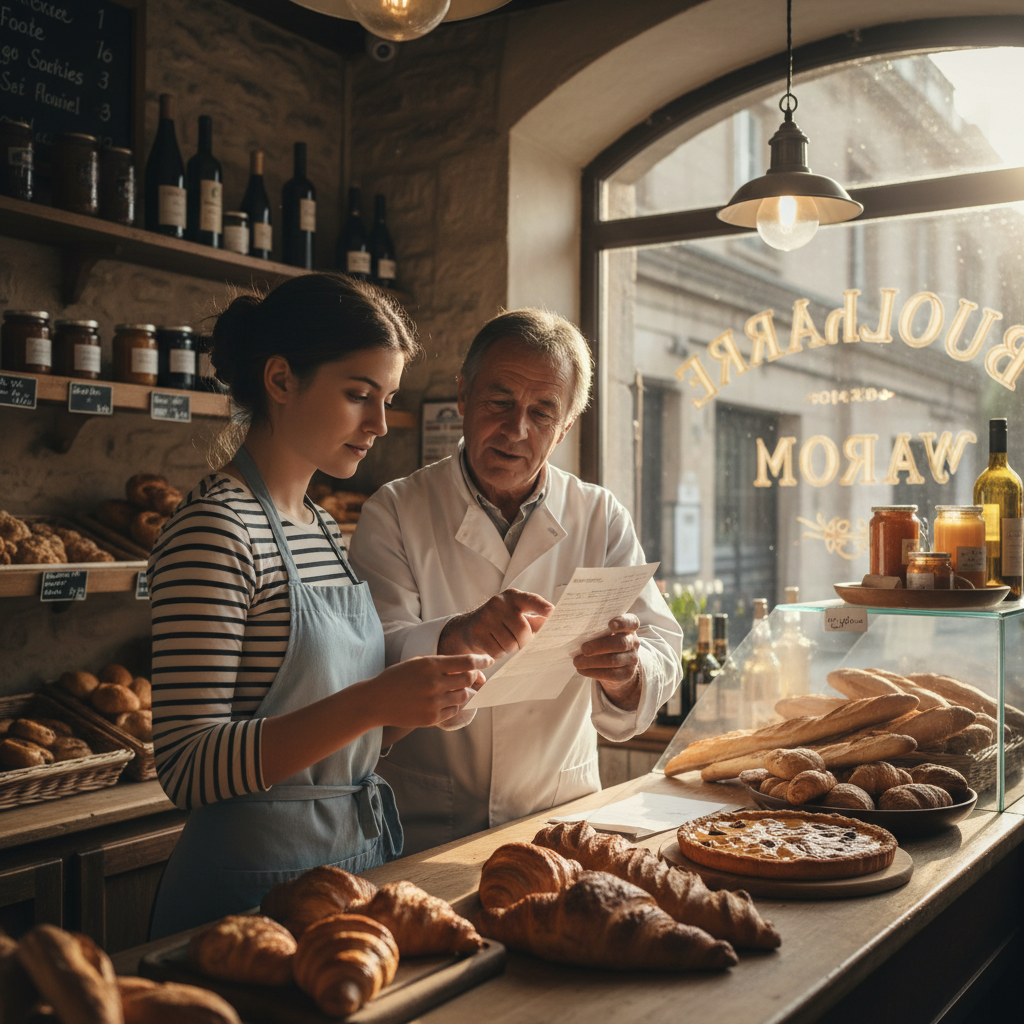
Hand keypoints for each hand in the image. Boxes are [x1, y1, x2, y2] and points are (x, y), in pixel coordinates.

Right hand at [369, 654, 491, 727]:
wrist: (376, 701)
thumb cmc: (398, 678)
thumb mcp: (417, 663)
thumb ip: (443, 664)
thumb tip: (471, 669)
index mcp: (430, 665)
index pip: (466, 661)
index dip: (482, 660)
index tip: (489, 660)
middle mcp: (434, 683)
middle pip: (469, 679)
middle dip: (474, 676)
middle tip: (473, 676)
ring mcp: (433, 702)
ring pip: (464, 696)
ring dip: (465, 691)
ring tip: (456, 689)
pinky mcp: (432, 718)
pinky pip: (454, 710)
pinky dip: (454, 704)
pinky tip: (445, 701)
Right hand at [438, 589, 553, 658]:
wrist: (468, 627)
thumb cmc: (501, 622)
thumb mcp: (517, 614)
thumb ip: (536, 618)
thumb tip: (551, 622)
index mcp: (513, 596)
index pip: (530, 600)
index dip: (541, 606)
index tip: (550, 611)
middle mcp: (499, 602)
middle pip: (523, 631)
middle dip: (523, 641)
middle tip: (517, 641)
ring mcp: (486, 616)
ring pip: (510, 644)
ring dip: (510, 649)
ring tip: (504, 642)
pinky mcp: (477, 632)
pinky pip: (497, 651)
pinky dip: (499, 654)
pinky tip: (494, 646)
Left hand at [573, 614, 641, 709]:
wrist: (618, 665)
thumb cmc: (606, 641)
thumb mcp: (606, 633)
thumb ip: (598, 630)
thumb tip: (577, 633)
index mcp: (629, 627)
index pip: (631, 622)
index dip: (622, 622)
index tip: (611, 624)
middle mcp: (634, 642)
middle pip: (621, 643)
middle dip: (600, 646)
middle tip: (583, 649)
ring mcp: (632, 659)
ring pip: (613, 660)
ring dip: (592, 661)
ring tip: (577, 661)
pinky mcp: (626, 674)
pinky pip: (610, 674)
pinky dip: (593, 672)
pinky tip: (582, 670)